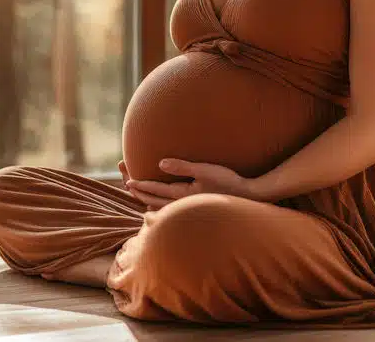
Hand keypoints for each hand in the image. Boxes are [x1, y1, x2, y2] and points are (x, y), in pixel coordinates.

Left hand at [123, 159, 261, 210]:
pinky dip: (159, 205)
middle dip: (140, 192)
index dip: (141, 185)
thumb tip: (160, 164)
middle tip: (127, 184)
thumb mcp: (204, 170)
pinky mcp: (194, 208)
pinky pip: (170, 209)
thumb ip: (182, 166)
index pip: (156, 190)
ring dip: (148, 199)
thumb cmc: (227, 181)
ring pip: (161, 207)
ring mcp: (188, 209)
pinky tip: (158, 203)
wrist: (247, 197)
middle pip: (154, 200)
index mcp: (182, 195)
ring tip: (139, 193)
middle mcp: (182, 205)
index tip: (129, 181)